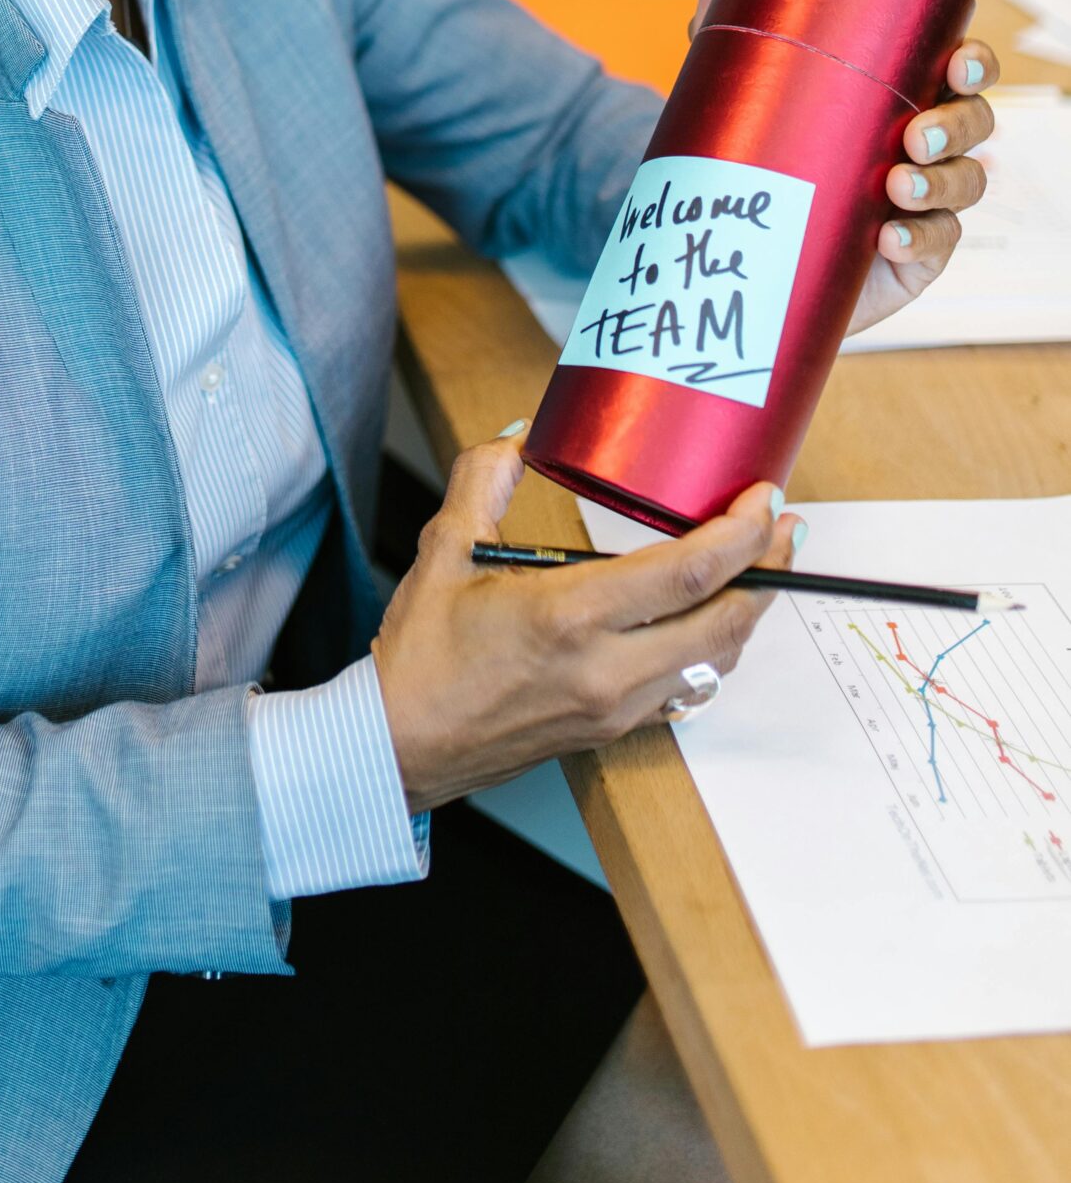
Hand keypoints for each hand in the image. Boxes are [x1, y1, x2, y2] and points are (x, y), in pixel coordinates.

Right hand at [371, 433, 799, 813]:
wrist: (401, 745)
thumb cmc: (421, 656)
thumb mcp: (443, 552)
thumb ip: (483, 481)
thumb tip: (517, 437)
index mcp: (569, 617)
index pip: (686, 574)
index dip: (740, 534)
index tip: (763, 497)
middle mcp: (606, 668)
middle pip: (724, 621)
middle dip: (767, 569)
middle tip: (782, 525)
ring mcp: (616, 706)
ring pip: (716, 660)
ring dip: (746, 611)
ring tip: (757, 565)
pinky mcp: (614, 729)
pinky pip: (688, 689)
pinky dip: (713, 650)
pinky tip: (709, 619)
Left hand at [690, 0, 997, 336]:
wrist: (756, 243)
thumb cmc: (770, 154)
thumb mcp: (752, 96)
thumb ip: (737, 40)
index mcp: (902, 92)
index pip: (961, 69)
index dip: (974, 63)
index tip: (957, 63)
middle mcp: (926, 141)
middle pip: (975, 122)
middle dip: (955, 124)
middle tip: (915, 136)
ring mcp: (928, 198)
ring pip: (967, 180)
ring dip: (941, 181)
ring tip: (897, 187)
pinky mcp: (919, 253)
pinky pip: (940, 242)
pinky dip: (920, 239)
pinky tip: (890, 239)